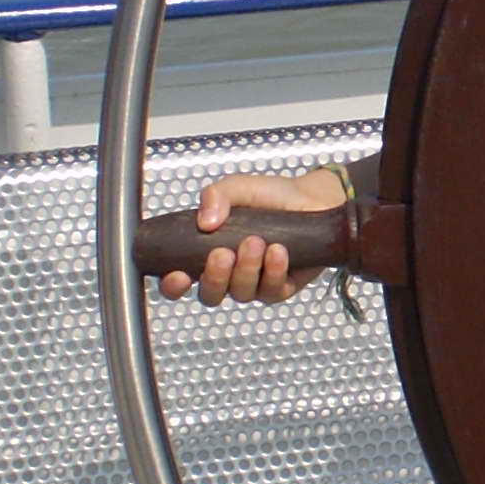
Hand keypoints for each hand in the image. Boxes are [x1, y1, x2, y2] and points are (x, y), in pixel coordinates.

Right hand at [155, 164, 349, 304]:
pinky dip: (274, 271)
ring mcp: (255, 283)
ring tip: (256, 242)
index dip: (173, 285)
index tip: (177, 275)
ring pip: (242, 293)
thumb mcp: (238, 188)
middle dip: (214, 277)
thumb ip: (216, 196)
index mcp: (208, 253)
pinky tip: (278, 252)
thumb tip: (205, 221)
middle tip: (223, 253)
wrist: (311, 198)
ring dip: (247, 269)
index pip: (180, 281)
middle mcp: (229, 274)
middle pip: (210, 295)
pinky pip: (273, 291)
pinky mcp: (282, 287)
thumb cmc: (271, 196)